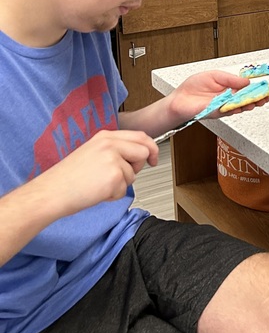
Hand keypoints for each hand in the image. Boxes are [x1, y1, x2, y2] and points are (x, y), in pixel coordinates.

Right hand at [41, 129, 158, 215]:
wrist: (52, 191)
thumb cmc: (68, 177)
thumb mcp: (92, 152)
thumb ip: (114, 149)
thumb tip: (135, 156)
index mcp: (105, 136)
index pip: (140, 136)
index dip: (150, 148)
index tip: (153, 158)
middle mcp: (111, 144)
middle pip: (144, 151)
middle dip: (138, 166)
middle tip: (124, 176)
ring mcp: (113, 159)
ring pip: (133, 174)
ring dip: (120, 184)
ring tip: (99, 184)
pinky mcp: (114, 176)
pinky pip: (124, 189)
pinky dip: (113, 195)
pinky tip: (97, 192)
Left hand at [170, 70, 268, 121]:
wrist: (179, 99)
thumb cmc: (193, 87)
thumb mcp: (215, 75)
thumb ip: (231, 79)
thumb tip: (246, 82)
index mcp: (228, 88)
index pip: (246, 89)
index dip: (256, 89)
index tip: (265, 89)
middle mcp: (227, 98)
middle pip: (246, 99)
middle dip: (257, 99)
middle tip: (265, 98)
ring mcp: (224, 106)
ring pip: (241, 106)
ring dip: (250, 104)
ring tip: (257, 101)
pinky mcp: (218, 112)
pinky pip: (230, 110)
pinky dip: (237, 107)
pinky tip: (244, 104)